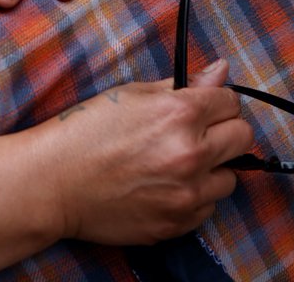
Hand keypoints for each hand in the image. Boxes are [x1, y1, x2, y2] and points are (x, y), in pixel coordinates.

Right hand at [46, 59, 251, 245]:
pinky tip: (162, 187)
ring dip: (210, 169)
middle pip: (242, 137)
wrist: (51, 182)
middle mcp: (191, 154)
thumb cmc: (83, 132)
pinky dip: (192, 196)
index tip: (202, 107)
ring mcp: (187, 193)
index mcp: (180, 114)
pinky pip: (207, 207)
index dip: (216, 101)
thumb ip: (182, 85)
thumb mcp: (129, 95)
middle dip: (222, 131)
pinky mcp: (178, 223)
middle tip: (194, 134)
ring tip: (174, 164)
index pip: (231, 101)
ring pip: (230, 178)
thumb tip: (221, 71)